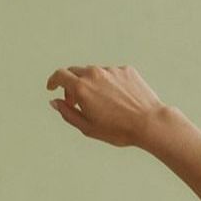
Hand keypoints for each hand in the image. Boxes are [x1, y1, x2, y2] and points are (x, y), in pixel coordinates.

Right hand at [46, 63, 166, 147]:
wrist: (148, 122)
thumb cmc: (117, 130)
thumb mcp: (87, 127)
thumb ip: (67, 113)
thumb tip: (55, 102)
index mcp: (81, 87)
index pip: (60, 75)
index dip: (53, 81)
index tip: (52, 87)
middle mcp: (95, 73)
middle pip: (75, 72)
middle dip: (71, 85)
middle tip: (75, 102)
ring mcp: (111, 70)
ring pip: (94, 73)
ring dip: (91, 85)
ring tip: (101, 105)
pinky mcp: (126, 70)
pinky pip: (111, 74)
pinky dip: (108, 84)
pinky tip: (117, 100)